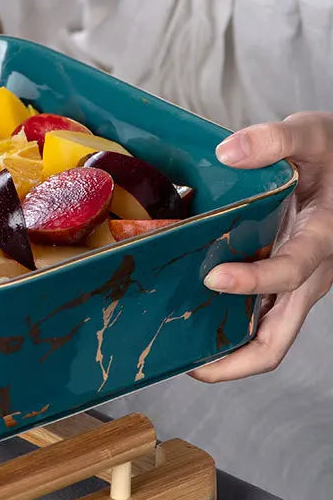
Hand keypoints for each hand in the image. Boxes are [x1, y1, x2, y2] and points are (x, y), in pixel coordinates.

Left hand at [191, 111, 332, 382]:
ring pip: (268, 338)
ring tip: (180, 353)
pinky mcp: (285, 285)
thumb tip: (228, 152)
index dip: (253, 281)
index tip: (214, 277)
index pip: (290, 271)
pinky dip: (230, 331)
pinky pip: (259, 320)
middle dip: (234, 360)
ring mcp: (298, 285)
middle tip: (189, 364)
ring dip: (228, 353)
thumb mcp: (312, 135)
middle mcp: (312, 274)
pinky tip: (192, 321)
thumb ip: (275, 140)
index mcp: (322, 239)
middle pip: (277, 338)